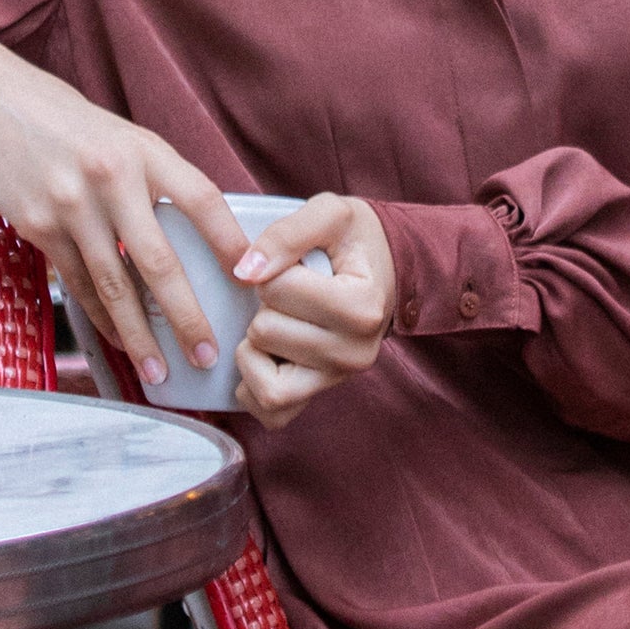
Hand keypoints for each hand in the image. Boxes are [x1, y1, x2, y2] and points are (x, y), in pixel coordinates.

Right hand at [0, 37, 250, 389]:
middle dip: (186, 316)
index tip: (251, 279)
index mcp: (144, 151)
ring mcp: (71, 206)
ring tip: (159, 369)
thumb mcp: (123, 137)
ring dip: (139, 335)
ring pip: (115, 285)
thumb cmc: (65, 123)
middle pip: (159, 261)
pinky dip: (101, 317)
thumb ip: (157, 180)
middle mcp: (111, 178)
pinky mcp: (38, 227)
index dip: (230, 242)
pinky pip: (79, 283)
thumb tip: (197, 236)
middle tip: (208, 353)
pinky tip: (119, 338)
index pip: (202, 200)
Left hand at [227, 194, 396, 429]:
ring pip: (265, 382)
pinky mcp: (318, 396)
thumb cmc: (355, 242)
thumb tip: (244, 272)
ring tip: (276, 322)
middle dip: (263, 305)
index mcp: (363, 307)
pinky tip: (263, 355)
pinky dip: (254, 385)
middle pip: (265, 332)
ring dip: (255, 347)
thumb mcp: (329, 214)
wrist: (385, 271)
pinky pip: (271, 414)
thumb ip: (287, 234)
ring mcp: (337, 380)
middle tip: (289, 294)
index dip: (272, 268)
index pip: (276, 288)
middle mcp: (355, 354)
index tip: (298, 265)